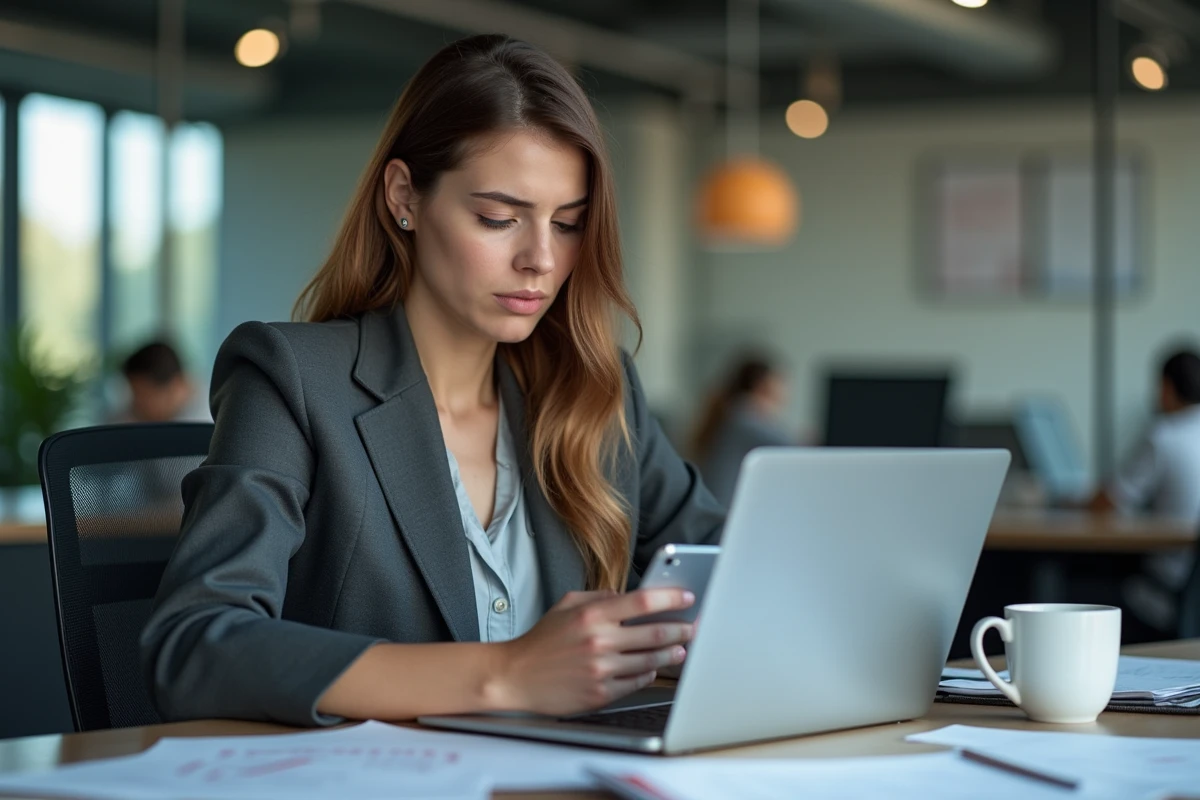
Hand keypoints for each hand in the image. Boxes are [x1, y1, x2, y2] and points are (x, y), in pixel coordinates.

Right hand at [491, 588, 694, 715]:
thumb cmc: (541, 641)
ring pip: (651, 661)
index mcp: (592, 616)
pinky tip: (652, 669)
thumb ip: (599, 597)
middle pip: (656, 633)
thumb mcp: (566, 605)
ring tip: (679, 650)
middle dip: (681, 630)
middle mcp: (599, 642)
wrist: (515, 676)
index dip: (671, 599)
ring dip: (670, 655)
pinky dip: (648, 675)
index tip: (687, 599)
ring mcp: (601, 670)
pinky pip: (636, 683)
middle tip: (692, 627)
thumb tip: (628, 596)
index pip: (643, 602)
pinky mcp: (600, 693)